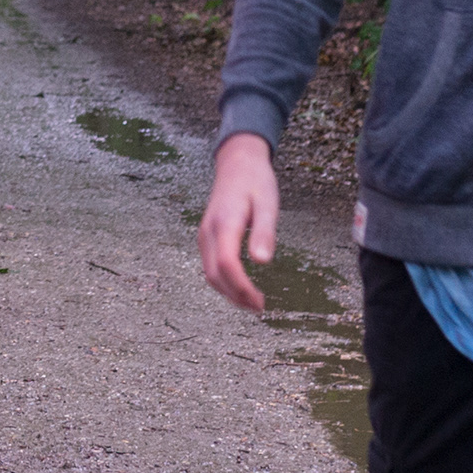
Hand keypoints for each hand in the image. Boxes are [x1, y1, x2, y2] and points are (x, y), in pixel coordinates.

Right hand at [198, 132, 279, 310]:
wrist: (237, 163)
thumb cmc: (255, 181)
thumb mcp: (267, 203)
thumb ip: (264, 232)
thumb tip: (263, 262)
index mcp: (224, 223)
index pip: (227, 264)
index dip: (242, 287)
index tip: (260, 301)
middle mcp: (209, 232)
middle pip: (215, 275)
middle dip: (236, 296)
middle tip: (259, 308)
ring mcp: (205, 236)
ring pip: (210, 274)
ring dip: (229, 293)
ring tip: (252, 303)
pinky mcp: (207, 238)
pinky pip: (210, 267)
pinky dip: (224, 283)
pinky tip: (241, 287)